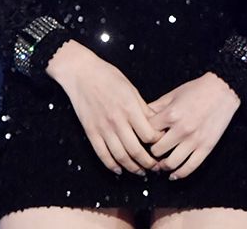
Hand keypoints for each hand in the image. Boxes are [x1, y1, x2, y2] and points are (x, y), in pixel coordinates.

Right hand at [46, 40, 160, 174]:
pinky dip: (111, 166)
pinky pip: (102, 155)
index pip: (148, 134)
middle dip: (148, 162)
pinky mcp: (91, 132)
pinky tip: (119, 170)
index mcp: (130, 108)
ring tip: (141, 172)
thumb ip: (143, 108)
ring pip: (120, 156)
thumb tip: (156, 123)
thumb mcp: (132, 90)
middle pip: (136, 150)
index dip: (158, 143)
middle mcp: (117, 121)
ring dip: (132, 168)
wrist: (82, 74)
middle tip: (156, 167)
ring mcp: (103, 128)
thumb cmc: (110, 77)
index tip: (163, 146)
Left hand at [148, 72, 240, 179]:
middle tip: (151, 153)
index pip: (147, 134)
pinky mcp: (206, 147)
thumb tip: (139, 119)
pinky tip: (173, 174)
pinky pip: (190, 168)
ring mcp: (194, 140)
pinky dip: (179, 174)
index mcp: (171, 114)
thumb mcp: (173, 94)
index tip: (143, 139)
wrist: (223, 89)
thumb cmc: (197, 90)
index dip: (143, 137)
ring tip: (161, 164)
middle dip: (152, 152)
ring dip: (163, 166)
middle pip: (157, 151)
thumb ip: (155, 107)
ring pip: (171, 163)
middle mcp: (181, 129)